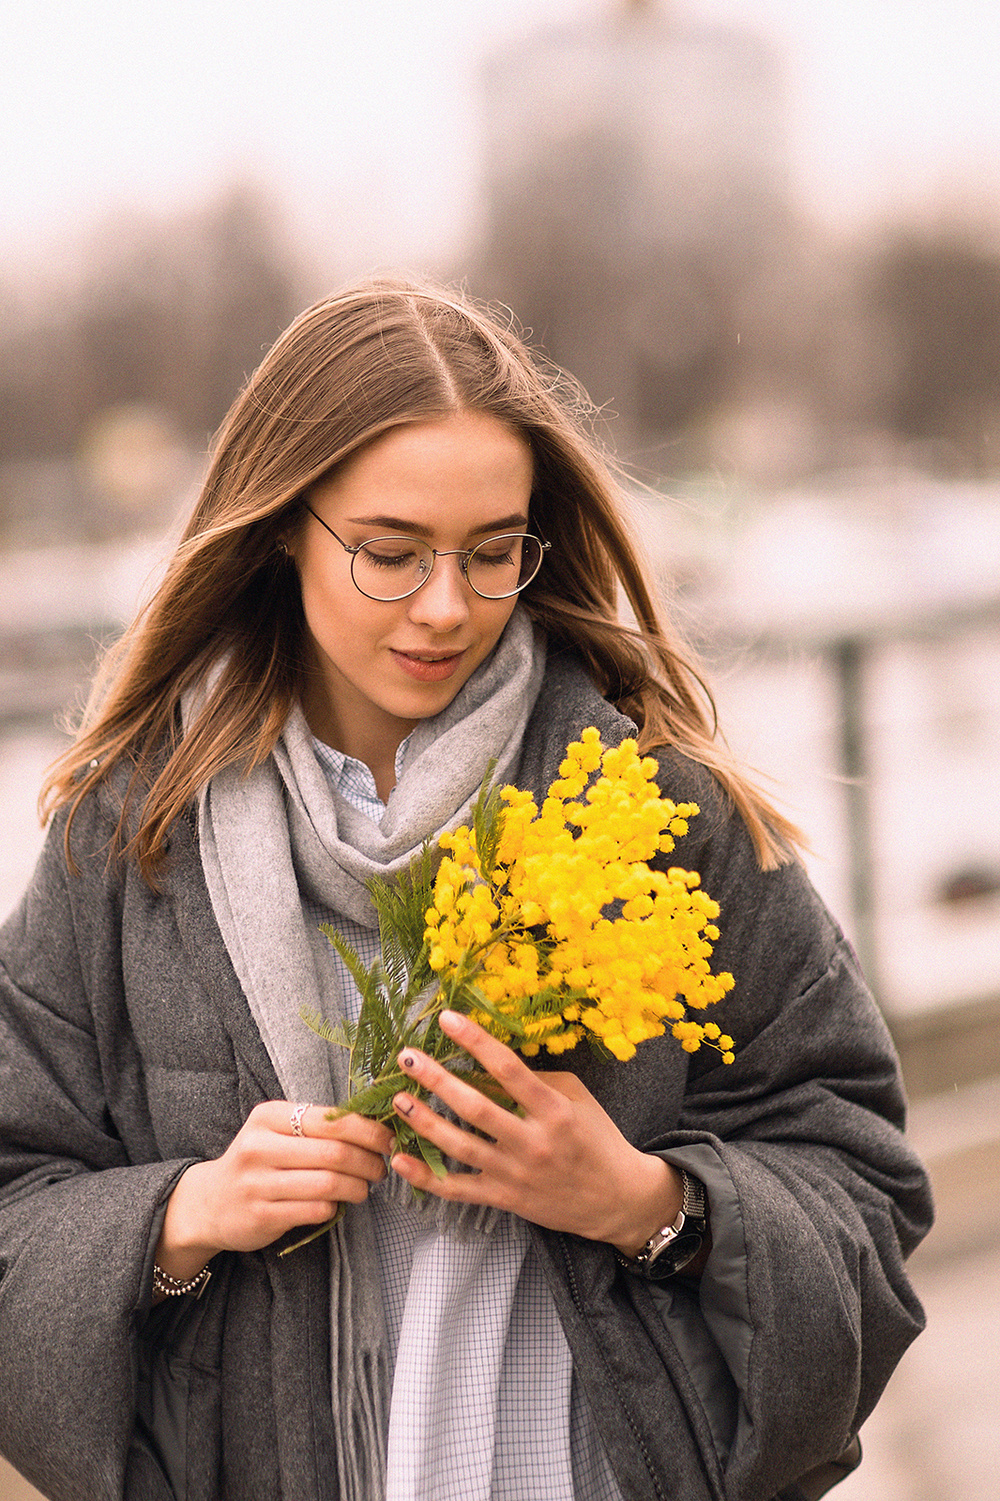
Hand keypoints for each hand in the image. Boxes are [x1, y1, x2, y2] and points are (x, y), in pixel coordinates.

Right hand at [155, 1102, 394, 1282]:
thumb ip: (315, 1126)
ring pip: (328, 1183)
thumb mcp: (275, 1132)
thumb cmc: (256, 1162)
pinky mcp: (261, 1215)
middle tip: (380, 1168)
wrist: (208, 1203)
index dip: (368, 1131)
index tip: (388, 1140)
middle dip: (368, 1161)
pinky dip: (335, 1207)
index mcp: (268, 1117)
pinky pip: (315, 1210)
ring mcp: (258, 1183)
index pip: (332, 1119)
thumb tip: (373, 1128)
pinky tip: (337, 1204)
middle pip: (334, 1152)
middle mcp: (260, 1147)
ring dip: (357, 1187)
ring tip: (364, 1188)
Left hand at [389, 1010, 682, 1254]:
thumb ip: (535, 1080)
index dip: (475, 1041)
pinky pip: (458, 1189)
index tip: (447, 1018)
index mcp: (554, 1110)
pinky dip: (425, 1177)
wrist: (617, 1199)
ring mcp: (515, 1174)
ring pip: (460, 1146)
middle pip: (475, 1107)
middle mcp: (532, 1142)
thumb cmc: (597, 1138)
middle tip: (407, 1057)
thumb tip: (488, 1062)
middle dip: (436, 1079)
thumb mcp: (576, 1098)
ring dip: (425, 1121)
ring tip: (398, 1099)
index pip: (507, 1068)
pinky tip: (399, 1159)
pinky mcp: (504, 1198)